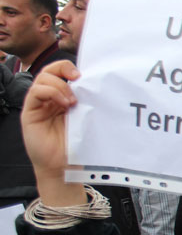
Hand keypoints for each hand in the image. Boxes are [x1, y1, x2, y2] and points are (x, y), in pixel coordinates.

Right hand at [21, 60, 86, 205]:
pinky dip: (50, 92)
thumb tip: (98, 83)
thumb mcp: (87, 118)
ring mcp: (39, 105)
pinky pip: (35, 92)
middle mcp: (50, 98)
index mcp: (64, 97)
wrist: (65, 166)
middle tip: (78, 79)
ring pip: (42, 79)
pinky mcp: (29, 113)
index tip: (86, 74)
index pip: (62, 72)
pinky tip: (64, 103)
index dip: (70, 68)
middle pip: (50, 71)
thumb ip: (87, 101)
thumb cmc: (78, 144)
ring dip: (59, 84)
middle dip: (64, 68)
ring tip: (72, 101)